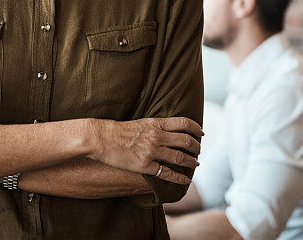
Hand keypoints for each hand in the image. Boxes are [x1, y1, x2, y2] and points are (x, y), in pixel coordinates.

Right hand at [85, 117, 201, 184]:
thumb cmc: (118, 130)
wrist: (102, 138)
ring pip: (180, 157)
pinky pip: (167, 173)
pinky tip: (185, 180)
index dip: (195, 128)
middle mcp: (157, 136)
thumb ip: (156, 126)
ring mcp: (152, 151)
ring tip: (196, 164)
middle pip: (185, 141)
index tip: (201, 133)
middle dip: (196, 147)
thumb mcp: (140, 122)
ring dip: (191, 162)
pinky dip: (179, 178)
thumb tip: (168, 130)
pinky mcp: (145, 166)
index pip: (183, 123)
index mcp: (156, 123)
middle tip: (198, 151)